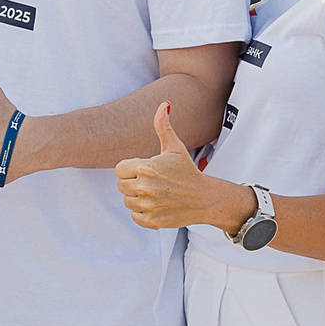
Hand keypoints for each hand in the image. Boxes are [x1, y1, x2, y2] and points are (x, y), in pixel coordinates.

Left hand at [116, 103, 248, 232]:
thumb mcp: (175, 147)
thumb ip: (163, 126)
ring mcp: (148, 205)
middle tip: (151, 182)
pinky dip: (143, 212)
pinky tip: (157, 204)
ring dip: (137, 198)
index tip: (144, 170)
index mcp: (146, 167)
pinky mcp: (151, 220)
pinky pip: (134, 216)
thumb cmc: (187, 171)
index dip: (130, 169)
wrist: (204, 198)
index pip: (119, 169)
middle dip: (133, 183)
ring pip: (127, 201)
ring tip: (155, 193)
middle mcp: (145, 187)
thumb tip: (164, 105)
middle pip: (121, 186)